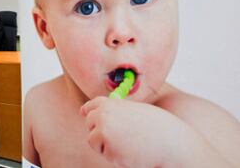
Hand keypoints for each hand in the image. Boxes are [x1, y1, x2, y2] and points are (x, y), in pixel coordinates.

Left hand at [80, 97, 196, 167]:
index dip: (89, 112)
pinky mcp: (109, 152)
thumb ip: (116, 109)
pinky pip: (106, 154)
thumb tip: (97, 113)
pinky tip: (131, 151)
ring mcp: (104, 134)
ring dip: (106, 144)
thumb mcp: (133, 109)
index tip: (87, 114)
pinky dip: (115, 155)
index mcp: (109, 103)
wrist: (171, 142)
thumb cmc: (156, 125)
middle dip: (98, 129)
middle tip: (117, 134)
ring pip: (94, 141)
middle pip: (89, 124)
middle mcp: (102, 116)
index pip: (89, 106)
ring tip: (127, 142)